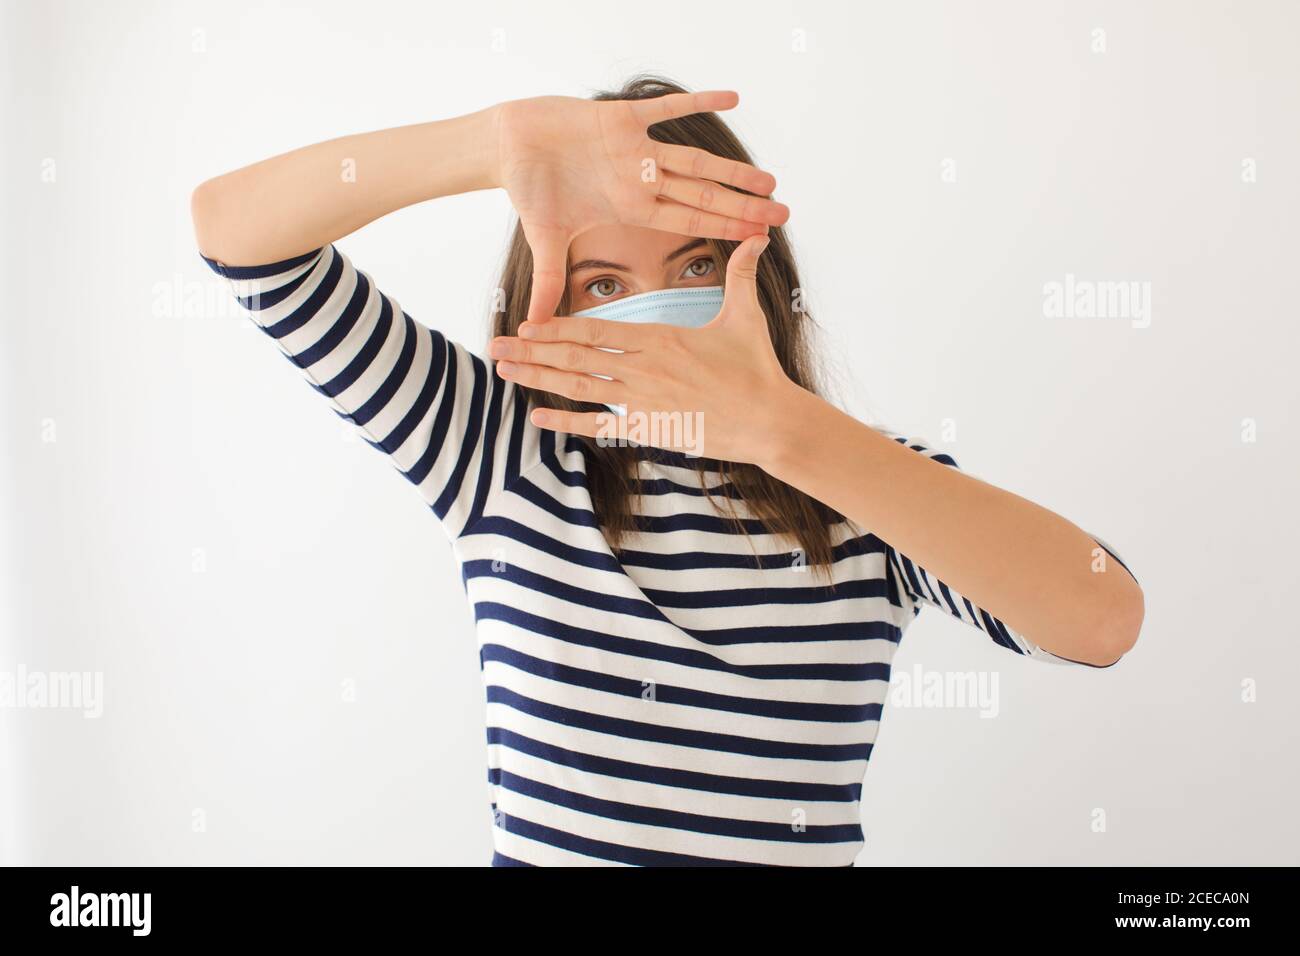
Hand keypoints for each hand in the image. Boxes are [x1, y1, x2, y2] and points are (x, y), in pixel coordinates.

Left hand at [488, 234, 802, 465]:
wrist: (770, 420)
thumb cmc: (757, 368)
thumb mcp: (746, 315)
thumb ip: (742, 273)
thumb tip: (758, 235)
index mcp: (660, 338)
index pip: (596, 329)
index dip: (557, 326)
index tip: (527, 321)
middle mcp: (643, 368)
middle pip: (575, 356)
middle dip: (531, 350)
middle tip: (495, 345)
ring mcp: (643, 401)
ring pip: (579, 387)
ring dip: (538, 379)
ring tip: (504, 371)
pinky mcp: (650, 430)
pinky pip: (600, 425)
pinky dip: (567, 423)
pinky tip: (537, 419)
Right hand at [494, 92, 790, 323]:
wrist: (508, 146)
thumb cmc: (527, 190)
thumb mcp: (544, 240)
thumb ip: (549, 281)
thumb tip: (536, 325)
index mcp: (631, 208)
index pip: (687, 222)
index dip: (723, 230)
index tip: (759, 238)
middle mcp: (640, 180)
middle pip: (702, 195)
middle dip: (742, 204)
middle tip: (782, 212)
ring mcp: (635, 149)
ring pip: (694, 160)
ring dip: (731, 169)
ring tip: (769, 179)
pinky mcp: (620, 116)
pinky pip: (667, 107)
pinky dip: (698, 100)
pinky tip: (733, 97)